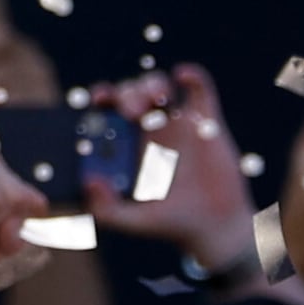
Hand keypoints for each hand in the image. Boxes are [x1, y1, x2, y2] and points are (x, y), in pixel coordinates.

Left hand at [87, 64, 259, 272]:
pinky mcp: (208, 123)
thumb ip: (105, 209)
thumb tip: (89, 181)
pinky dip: (193, 76)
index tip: (97, 100)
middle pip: (131, 93)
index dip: (100, 99)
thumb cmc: (169, 223)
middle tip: (130, 112)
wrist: (214, 228)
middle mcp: (149, 130)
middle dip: (127, 93)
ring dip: (152, 84)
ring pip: (161, 87)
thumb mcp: (131, 220)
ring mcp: (178, 124)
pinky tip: (183, 76)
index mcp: (126, 144)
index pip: (107, 111)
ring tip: (154, 99)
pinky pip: (200, 90)